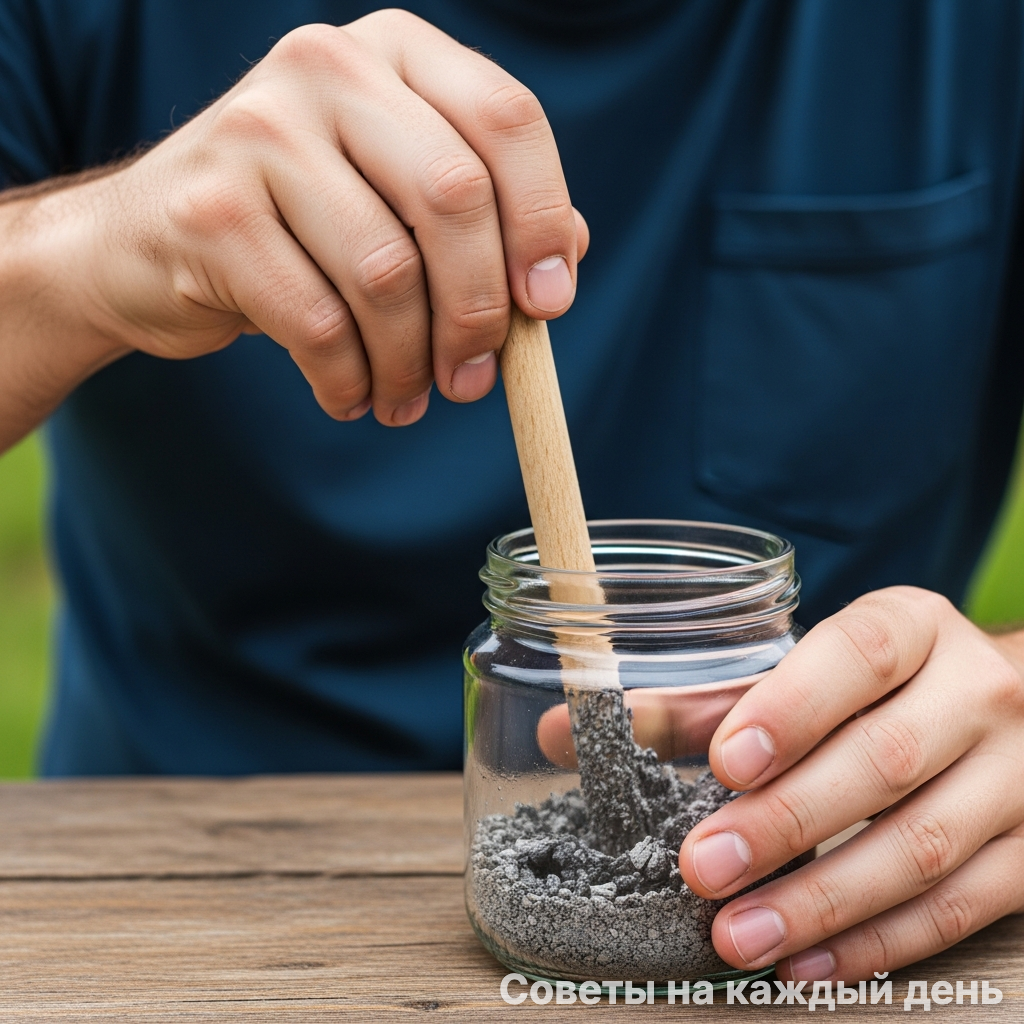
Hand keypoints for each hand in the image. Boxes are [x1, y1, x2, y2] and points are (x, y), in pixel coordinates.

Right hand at [8, 10, 585, 432]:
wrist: (149, 241)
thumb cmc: (300, 226)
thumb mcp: (396, 198)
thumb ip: (486, 215)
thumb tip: (566, 258)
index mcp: (393, 54)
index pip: (505, 119)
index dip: (542, 220)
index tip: (549, 306)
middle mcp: (327, 68)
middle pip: (454, 196)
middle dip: (479, 311)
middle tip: (474, 379)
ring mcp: (258, 129)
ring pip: (386, 272)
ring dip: (410, 362)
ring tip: (405, 397)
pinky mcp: (210, 208)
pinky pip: (318, 322)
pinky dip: (348, 379)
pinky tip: (350, 394)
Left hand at [679, 586, 1023, 981]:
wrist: (999, 712)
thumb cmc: (876, 690)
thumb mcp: (805, 670)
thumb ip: (704, 702)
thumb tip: (586, 729)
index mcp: (916, 626)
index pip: (861, 654)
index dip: (792, 708)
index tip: (726, 762)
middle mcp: (979, 691)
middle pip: (887, 758)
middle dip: (787, 820)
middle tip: (706, 865)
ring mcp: (1020, 775)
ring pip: (924, 845)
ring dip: (823, 900)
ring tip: (740, 932)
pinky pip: (961, 909)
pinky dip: (878, 943)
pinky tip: (806, 960)